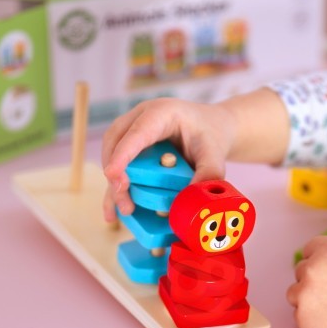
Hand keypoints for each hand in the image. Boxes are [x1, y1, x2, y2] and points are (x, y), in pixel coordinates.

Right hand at [100, 98, 237, 221]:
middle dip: (116, 175)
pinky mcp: (132, 148)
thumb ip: (208, 174)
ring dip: (113, 185)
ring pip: (111, 154)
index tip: (112, 175)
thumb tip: (190, 201)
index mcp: (161, 113)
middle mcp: (141, 118)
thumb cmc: (211, 135)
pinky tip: (114, 214)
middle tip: (125, 204)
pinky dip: (116, 189)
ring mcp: (133, 132)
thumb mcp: (215, 154)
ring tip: (120, 213)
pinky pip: (118, 167)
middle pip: (116, 142)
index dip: (122, 154)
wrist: (212, 128)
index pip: (137, 132)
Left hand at [286, 236, 326, 327]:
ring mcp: (303, 294)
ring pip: (295, 293)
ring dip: (307, 299)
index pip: (310, 249)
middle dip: (313, 280)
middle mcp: (311, 268)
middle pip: (301, 271)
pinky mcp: (302, 317)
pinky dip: (311, 320)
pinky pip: (299, 316)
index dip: (319, 260)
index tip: (325, 270)